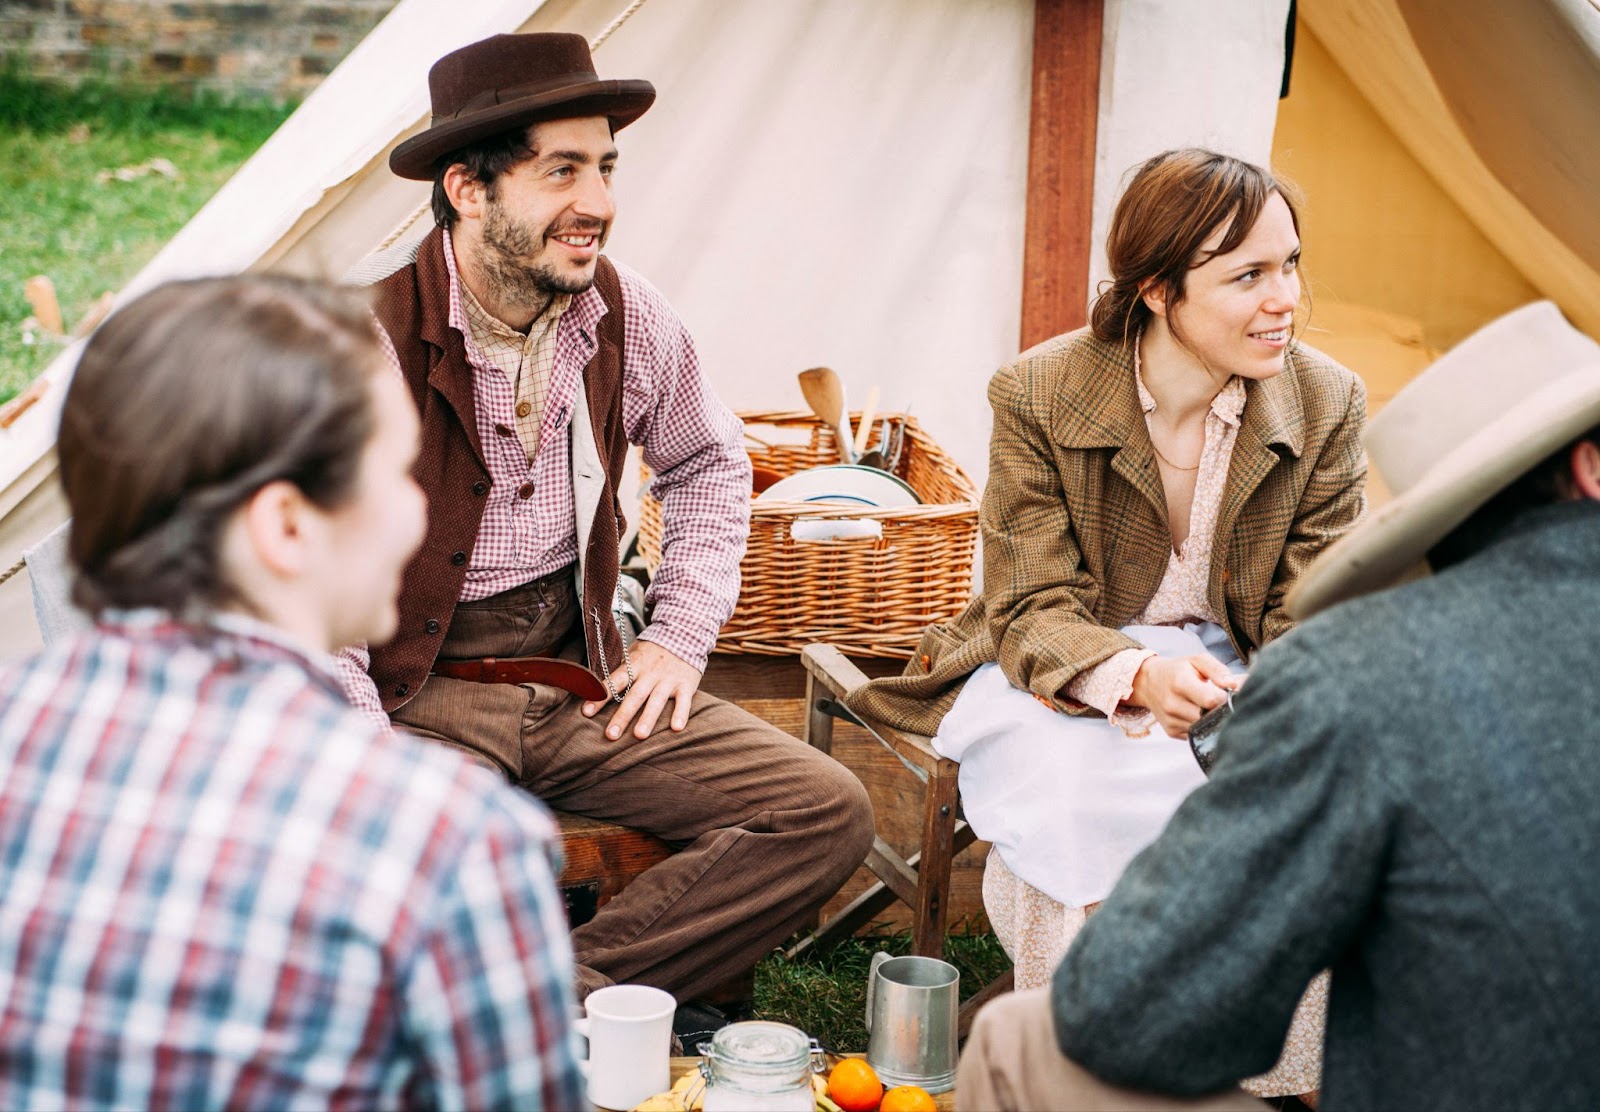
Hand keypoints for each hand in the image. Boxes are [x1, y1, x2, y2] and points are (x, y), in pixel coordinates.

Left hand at [581, 640, 701, 740]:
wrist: (685, 633)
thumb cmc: (653, 650)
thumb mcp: (634, 654)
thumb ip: (622, 672)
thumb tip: (595, 687)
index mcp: (635, 665)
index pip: (615, 682)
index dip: (601, 696)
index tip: (586, 712)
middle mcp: (650, 673)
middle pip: (634, 696)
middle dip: (622, 716)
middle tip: (611, 735)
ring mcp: (669, 679)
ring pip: (657, 700)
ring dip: (648, 719)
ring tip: (639, 736)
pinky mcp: (686, 684)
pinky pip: (684, 701)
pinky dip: (681, 714)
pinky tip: (676, 728)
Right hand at [1127, 653, 1240, 738]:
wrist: (1149, 682)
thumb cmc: (1177, 670)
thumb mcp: (1197, 661)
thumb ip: (1217, 670)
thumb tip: (1233, 685)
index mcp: (1180, 683)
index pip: (1212, 700)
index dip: (1224, 697)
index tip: (1225, 692)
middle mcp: (1172, 704)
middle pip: (1209, 716)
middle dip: (1219, 710)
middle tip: (1218, 700)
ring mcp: (1171, 720)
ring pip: (1204, 727)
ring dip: (1210, 719)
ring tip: (1207, 706)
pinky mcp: (1171, 732)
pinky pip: (1196, 734)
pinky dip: (1201, 726)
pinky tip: (1197, 714)